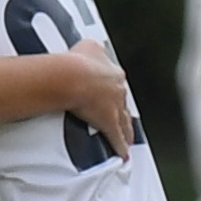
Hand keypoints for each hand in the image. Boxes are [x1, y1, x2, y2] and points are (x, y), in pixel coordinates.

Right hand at [68, 40, 132, 163]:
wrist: (72, 76)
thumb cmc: (76, 61)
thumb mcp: (87, 46)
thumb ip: (93, 48)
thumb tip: (90, 46)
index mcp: (112, 73)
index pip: (116, 82)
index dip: (113, 89)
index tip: (111, 94)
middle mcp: (117, 90)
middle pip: (123, 104)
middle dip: (122, 111)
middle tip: (120, 118)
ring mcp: (114, 107)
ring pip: (124, 122)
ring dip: (126, 131)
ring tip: (128, 140)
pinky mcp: (108, 123)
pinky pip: (116, 138)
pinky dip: (119, 147)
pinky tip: (122, 154)